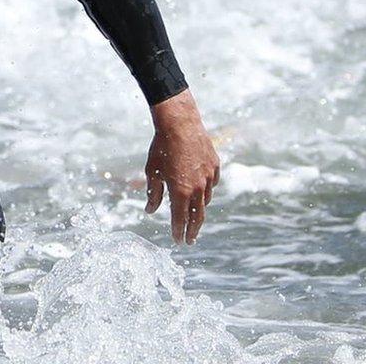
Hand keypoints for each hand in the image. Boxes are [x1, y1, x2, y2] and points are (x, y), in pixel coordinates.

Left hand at [144, 90, 219, 243]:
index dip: (178, 231)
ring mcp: (209, 177)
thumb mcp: (152, 172)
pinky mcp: (215, 165)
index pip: (180, 219)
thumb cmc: (161, 148)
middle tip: (190, 240)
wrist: (179, 123)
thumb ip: (153, 194)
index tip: (177, 241)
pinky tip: (201, 191)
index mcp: (180, 192)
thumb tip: (150, 210)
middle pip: (197, 216)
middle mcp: (197, 187)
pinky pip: (212, 183)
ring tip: (194, 215)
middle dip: (193, 230)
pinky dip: (206, 190)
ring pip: (205, 199)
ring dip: (199, 209)